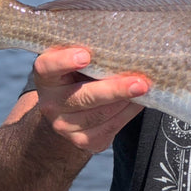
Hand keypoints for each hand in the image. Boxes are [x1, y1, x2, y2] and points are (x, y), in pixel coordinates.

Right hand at [33, 47, 149, 152]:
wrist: (69, 111)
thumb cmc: (80, 75)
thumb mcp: (77, 61)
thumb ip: (93, 54)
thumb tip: (127, 49)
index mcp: (46, 76)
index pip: (48, 66)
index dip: (65, 61)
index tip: (85, 56)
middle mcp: (50, 103)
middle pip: (84, 97)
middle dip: (115, 90)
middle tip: (139, 83)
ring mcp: (64, 126)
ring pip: (101, 115)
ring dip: (126, 102)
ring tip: (144, 89)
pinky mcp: (82, 141)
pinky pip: (110, 128)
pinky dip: (128, 114)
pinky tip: (139, 102)